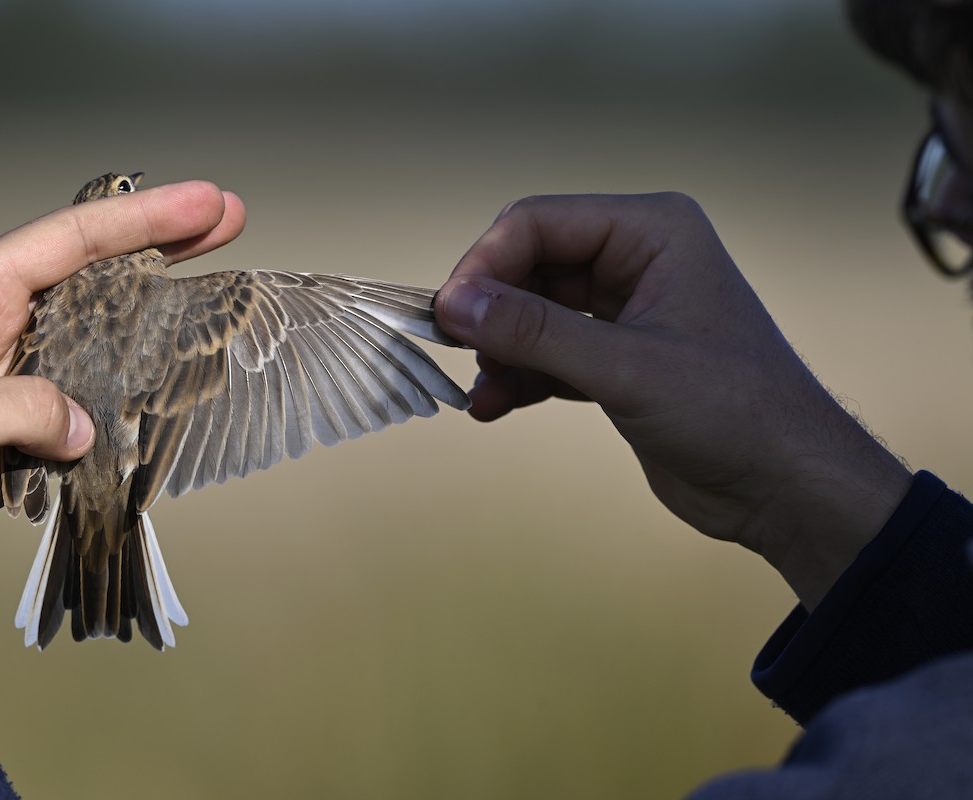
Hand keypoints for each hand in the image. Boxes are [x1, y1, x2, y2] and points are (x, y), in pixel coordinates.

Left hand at [0, 179, 245, 654]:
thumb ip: (31, 404)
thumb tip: (84, 427)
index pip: (69, 240)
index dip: (143, 219)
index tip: (207, 205)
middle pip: (94, 281)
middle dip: (161, 255)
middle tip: (229, 228)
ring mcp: (5, 385)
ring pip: (95, 350)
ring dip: (149, 339)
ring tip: (211, 317)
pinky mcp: (11, 440)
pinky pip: (80, 417)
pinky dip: (120, 414)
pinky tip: (160, 408)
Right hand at [435, 193, 910, 608]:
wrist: (787, 488)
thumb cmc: (731, 412)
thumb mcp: (626, 368)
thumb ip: (536, 332)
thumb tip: (452, 304)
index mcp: (653, 231)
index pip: (539, 221)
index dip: (485, 263)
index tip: (444, 314)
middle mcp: (637, 258)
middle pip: (530, 264)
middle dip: (490, 311)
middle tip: (449, 353)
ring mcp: (626, 309)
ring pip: (533, 312)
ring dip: (501, 350)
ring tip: (482, 393)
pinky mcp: (617, 358)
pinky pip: (549, 352)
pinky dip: (520, 376)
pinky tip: (493, 407)